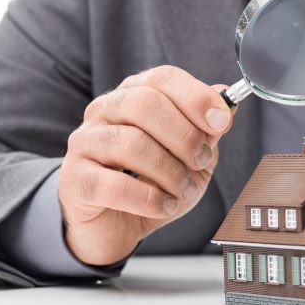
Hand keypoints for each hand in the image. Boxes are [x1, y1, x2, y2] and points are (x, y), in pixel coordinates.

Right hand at [59, 66, 232, 264]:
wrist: (115, 226)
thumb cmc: (152, 184)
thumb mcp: (190, 157)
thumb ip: (206, 130)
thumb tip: (229, 102)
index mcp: (133, 95)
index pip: (162, 78)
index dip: (196, 97)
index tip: (221, 121)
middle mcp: (104, 112)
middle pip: (145, 104)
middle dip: (184, 136)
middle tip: (201, 161)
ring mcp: (84, 143)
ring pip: (132, 144)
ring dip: (170, 172)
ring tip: (184, 189)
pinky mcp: (76, 180)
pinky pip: (116, 185)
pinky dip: (150, 199)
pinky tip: (164, 206)